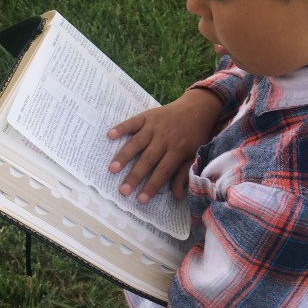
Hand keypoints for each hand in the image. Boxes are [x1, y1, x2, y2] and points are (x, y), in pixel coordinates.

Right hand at [107, 89, 222, 201]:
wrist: (197, 108)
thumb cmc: (195, 134)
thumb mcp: (195, 154)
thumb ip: (184, 173)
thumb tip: (176, 196)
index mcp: (178, 149)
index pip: (163, 171)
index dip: (152, 185)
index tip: (141, 199)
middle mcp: (164, 138)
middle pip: (148, 159)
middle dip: (134, 176)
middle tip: (123, 190)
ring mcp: (154, 126)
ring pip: (137, 143)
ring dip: (124, 156)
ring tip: (112, 168)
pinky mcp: (147, 116)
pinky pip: (132, 122)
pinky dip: (121, 128)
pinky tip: (110, 135)